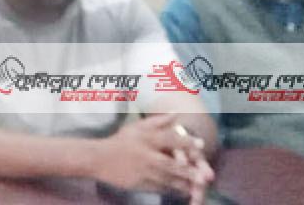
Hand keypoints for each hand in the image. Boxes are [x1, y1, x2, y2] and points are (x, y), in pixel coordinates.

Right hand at [91, 116, 212, 198]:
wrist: (98, 159)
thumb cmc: (120, 141)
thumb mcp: (137, 127)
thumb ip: (158, 121)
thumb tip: (177, 113)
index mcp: (145, 138)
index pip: (169, 138)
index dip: (186, 141)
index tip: (201, 144)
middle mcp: (145, 155)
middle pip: (170, 164)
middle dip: (188, 171)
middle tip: (204, 176)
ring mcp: (142, 171)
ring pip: (167, 179)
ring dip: (184, 183)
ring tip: (199, 186)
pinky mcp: (139, 184)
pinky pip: (160, 188)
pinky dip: (172, 189)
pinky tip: (182, 190)